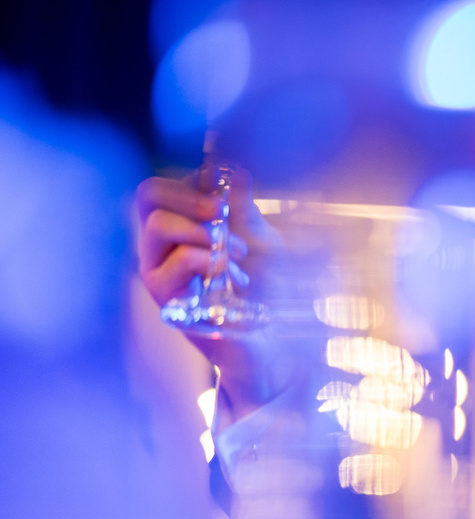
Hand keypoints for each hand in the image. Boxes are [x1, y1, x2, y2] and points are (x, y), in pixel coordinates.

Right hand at [134, 169, 291, 417]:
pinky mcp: (167, 299)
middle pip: (148, 195)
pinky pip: (178, 261)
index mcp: (179, 229)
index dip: (189, 181)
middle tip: (223, 215)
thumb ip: (244, 207)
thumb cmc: (268, 292)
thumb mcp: (262, 240)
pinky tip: (233, 279)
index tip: (225, 196)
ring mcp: (159, 273)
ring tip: (236, 255)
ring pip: (158, 225)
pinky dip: (211, 260)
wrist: (274, 342)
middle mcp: (160, 248)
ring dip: (205, 231)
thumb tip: (234, 167)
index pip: (161, 187)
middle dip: (192, 197)